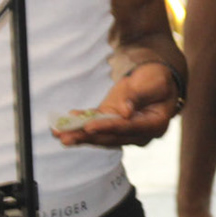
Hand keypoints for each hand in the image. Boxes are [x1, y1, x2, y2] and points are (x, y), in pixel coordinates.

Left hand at [51, 62, 179, 148]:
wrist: (155, 81)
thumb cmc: (158, 80)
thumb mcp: (154, 82)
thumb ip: (140, 96)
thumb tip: (126, 112)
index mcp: (154, 125)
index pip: (128, 128)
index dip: (108, 128)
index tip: (89, 127)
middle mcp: (138, 133)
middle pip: (110, 136)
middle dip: (86, 136)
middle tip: (65, 137)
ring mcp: (124, 130)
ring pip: (100, 134)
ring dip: (78, 134)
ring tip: (58, 133)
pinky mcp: (112, 123)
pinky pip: (95, 125)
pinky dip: (79, 124)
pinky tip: (64, 122)